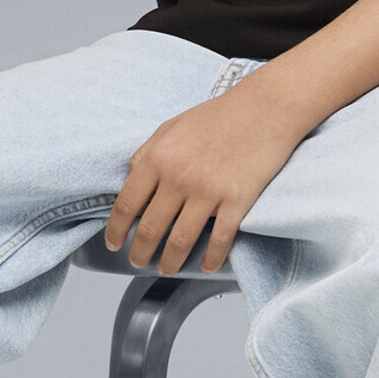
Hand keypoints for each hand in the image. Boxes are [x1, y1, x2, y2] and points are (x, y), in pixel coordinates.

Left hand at [106, 78, 309, 274]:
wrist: (264, 109)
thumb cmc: (219, 116)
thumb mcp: (171, 126)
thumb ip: (147, 153)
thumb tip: (130, 180)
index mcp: (158, 159)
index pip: (126, 204)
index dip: (116, 230)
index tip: (114, 243)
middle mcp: (178, 178)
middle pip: (150, 229)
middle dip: (140, 252)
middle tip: (139, 261)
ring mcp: (208, 192)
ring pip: (180, 241)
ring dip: (170, 262)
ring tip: (167, 268)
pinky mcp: (236, 201)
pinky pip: (219, 240)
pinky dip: (210, 259)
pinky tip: (206, 266)